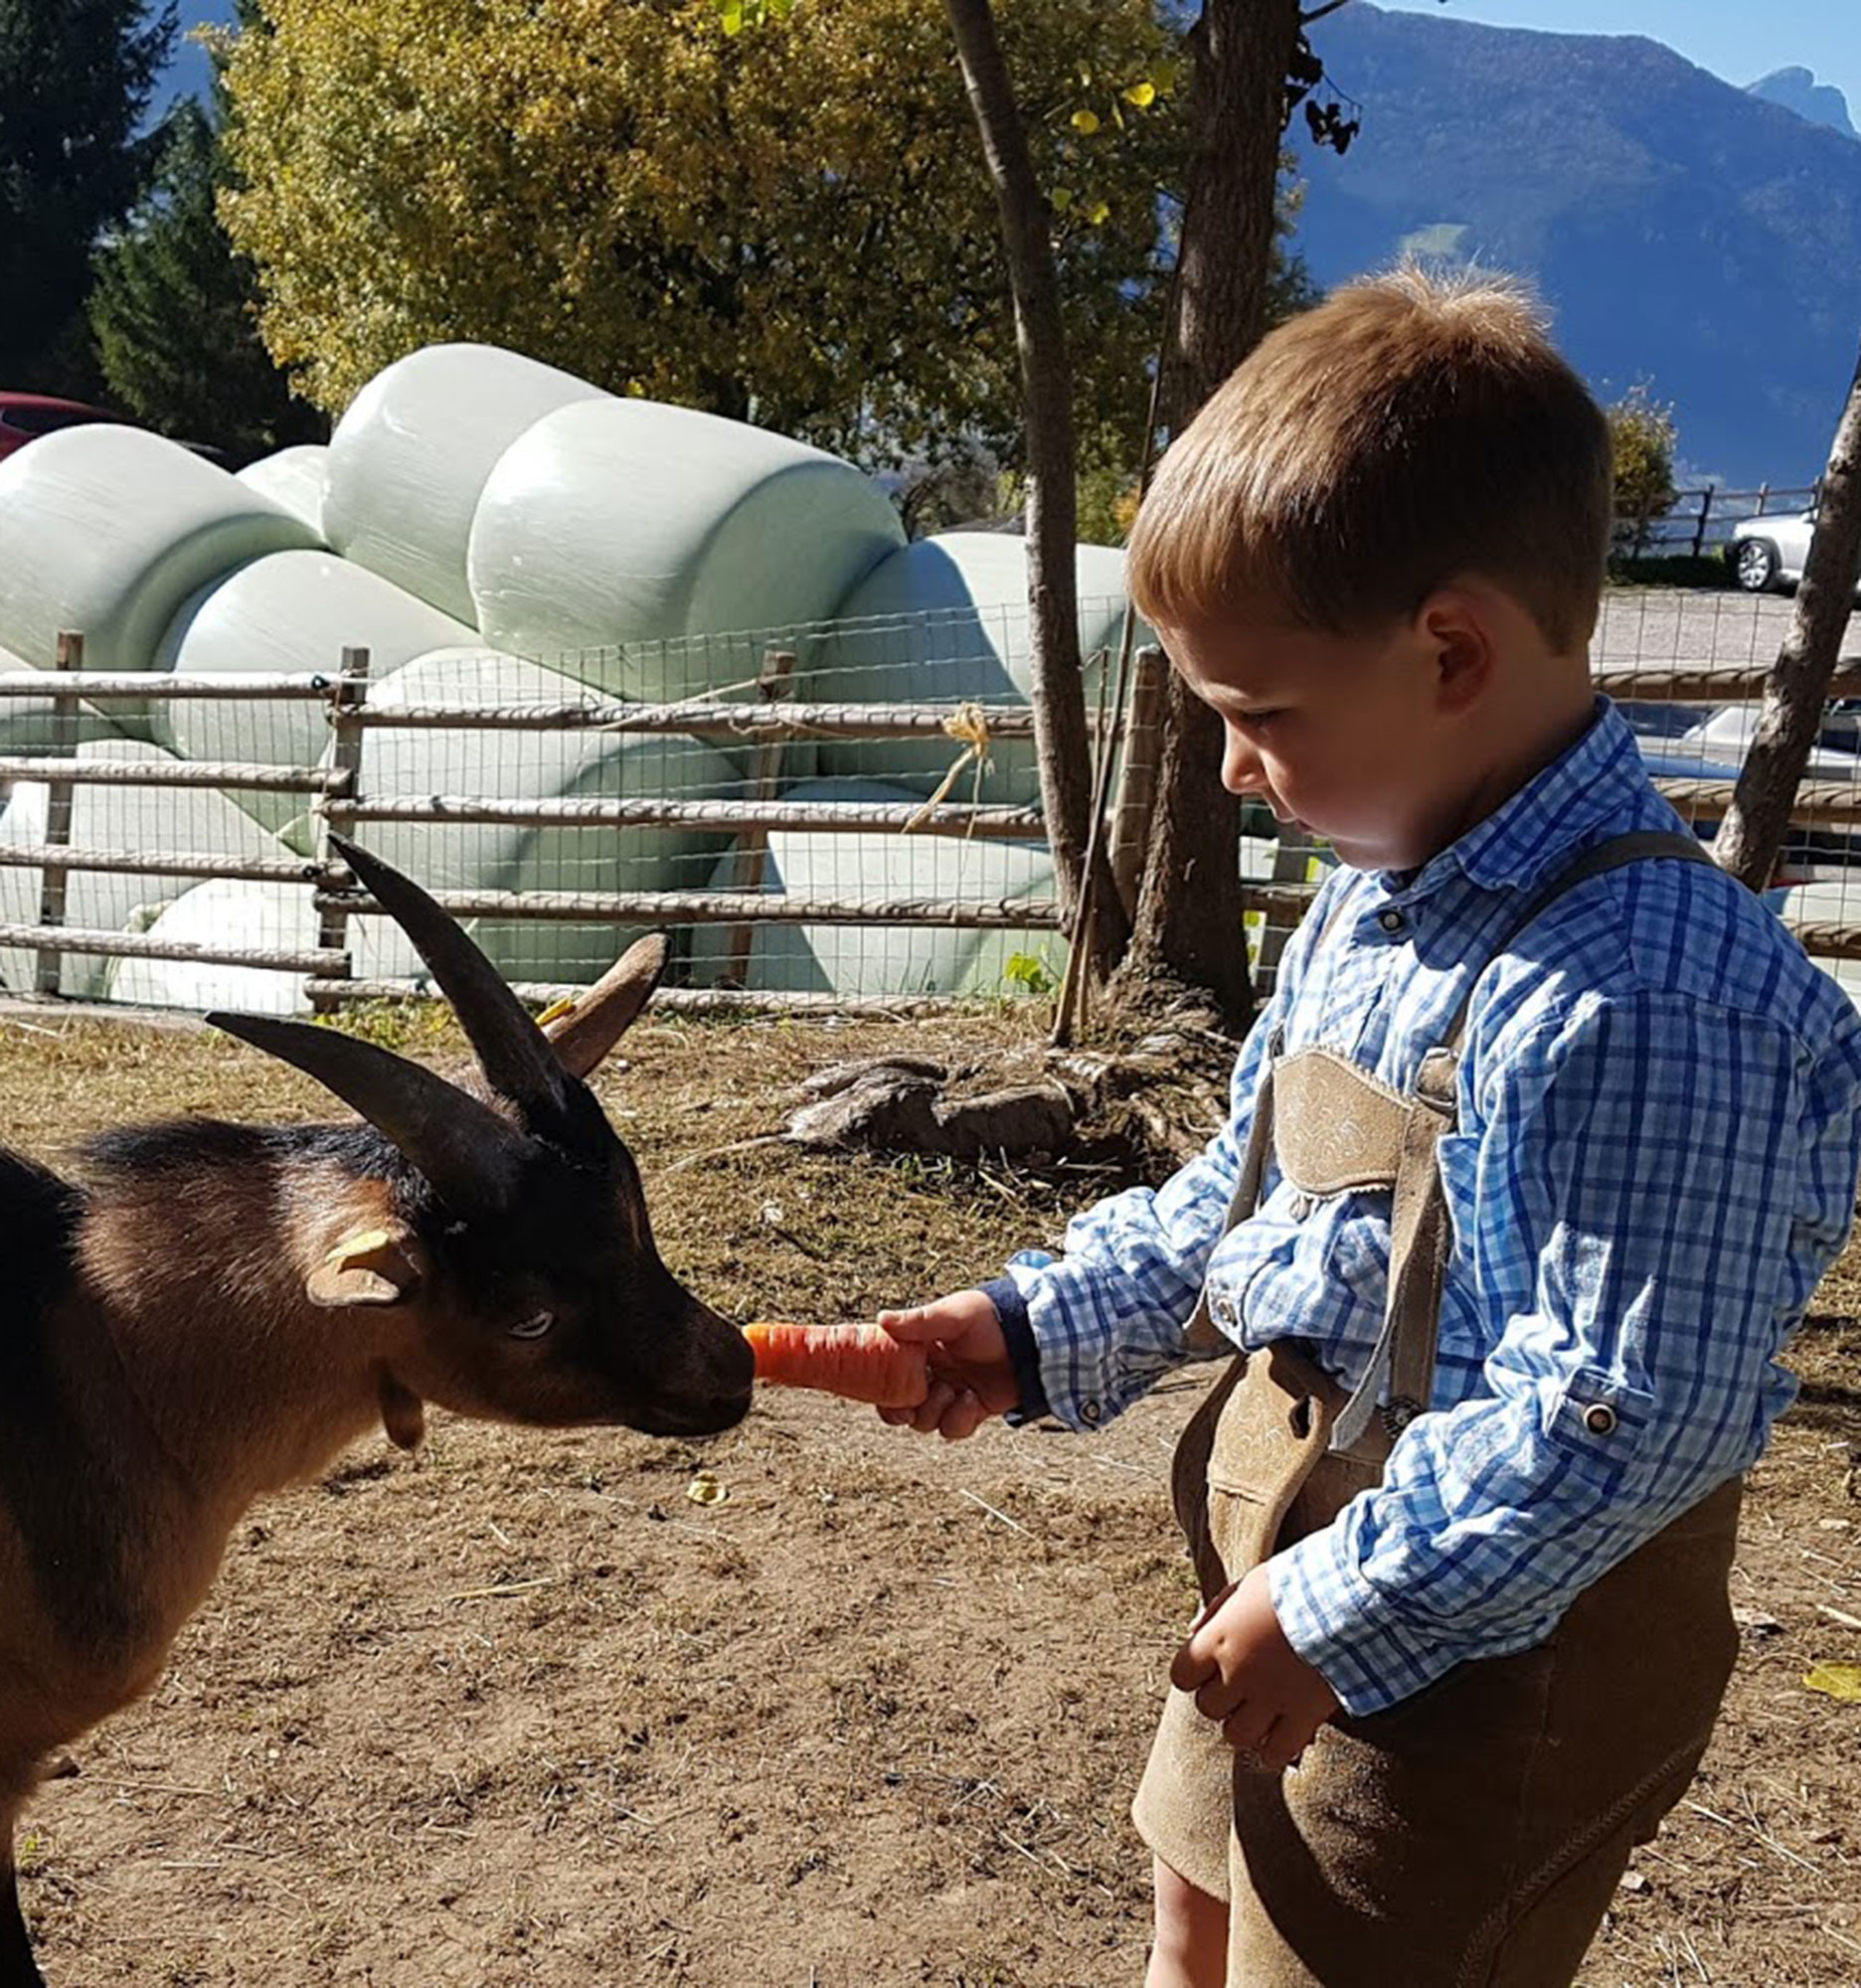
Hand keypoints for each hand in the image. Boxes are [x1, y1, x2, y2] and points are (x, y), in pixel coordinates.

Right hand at [874, 1291, 1018, 1440]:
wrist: (1034, 1339)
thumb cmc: (991, 1318)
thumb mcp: (954, 1316)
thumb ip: (919, 1321)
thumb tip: (882, 1319)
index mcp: (920, 1350)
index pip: (888, 1374)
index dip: (883, 1387)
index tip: (887, 1389)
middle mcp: (932, 1374)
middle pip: (901, 1406)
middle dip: (906, 1409)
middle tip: (918, 1398)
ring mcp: (951, 1394)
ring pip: (925, 1421)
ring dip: (935, 1410)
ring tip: (954, 1390)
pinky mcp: (971, 1410)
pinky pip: (953, 1429)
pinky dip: (959, 1419)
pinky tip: (972, 1399)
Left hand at [1169, 1562, 1339, 1770]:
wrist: (1349, 1595)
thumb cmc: (1297, 1584)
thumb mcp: (1249, 1585)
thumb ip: (1218, 1610)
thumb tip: (1191, 1631)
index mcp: (1219, 1638)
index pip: (1182, 1675)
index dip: (1193, 1675)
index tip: (1208, 1669)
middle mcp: (1238, 1672)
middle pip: (1208, 1708)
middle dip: (1221, 1699)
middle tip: (1241, 1687)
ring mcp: (1270, 1698)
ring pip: (1236, 1736)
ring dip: (1243, 1726)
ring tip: (1259, 1712)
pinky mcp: (1304, 1716)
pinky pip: (1276, 1753)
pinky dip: (1273, 1752)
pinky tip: (1279, 1738)